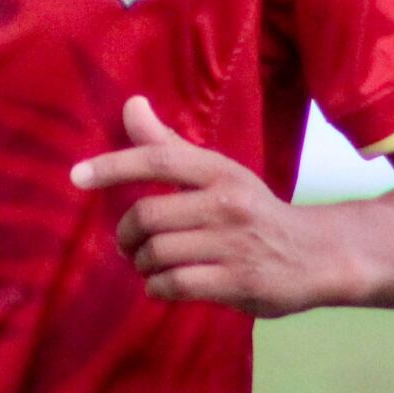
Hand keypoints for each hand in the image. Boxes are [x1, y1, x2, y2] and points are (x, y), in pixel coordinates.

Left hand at [70, 96, 334, 316]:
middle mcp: (227, 203)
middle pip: (148, 216)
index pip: (157, 160)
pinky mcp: (240, 282)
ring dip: (142, 264)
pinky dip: (157, 288)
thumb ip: (170, 146)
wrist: (316, 255)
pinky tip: (163, 285)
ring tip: (149, 264)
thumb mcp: (219, 173)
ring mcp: (235, 244)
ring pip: (158, 253)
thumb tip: (131, 104)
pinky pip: (176, 285)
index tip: (77, 176)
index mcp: (219, 171)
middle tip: (129, 243)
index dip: (112, 166)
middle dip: (127, 235)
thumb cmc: (255, 210)